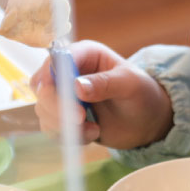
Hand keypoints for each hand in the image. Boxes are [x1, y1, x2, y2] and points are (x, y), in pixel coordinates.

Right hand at [30, 39, 172, 148]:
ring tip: (94, 129)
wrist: (146, 120)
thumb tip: (77, 86)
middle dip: (57, 106)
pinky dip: (69, 137)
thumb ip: (106, 83)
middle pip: (43, 86)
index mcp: (84, 54)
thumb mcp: (131, 84)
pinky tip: (93, 134)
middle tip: (80, 119)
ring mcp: (63, 96)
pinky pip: (52, 128)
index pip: (57, 59)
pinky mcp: (64, 117)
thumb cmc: (142, 93)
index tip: (70, 98)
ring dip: (65, 125)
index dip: (55, 77)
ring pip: (44, 110)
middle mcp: (69, 72)